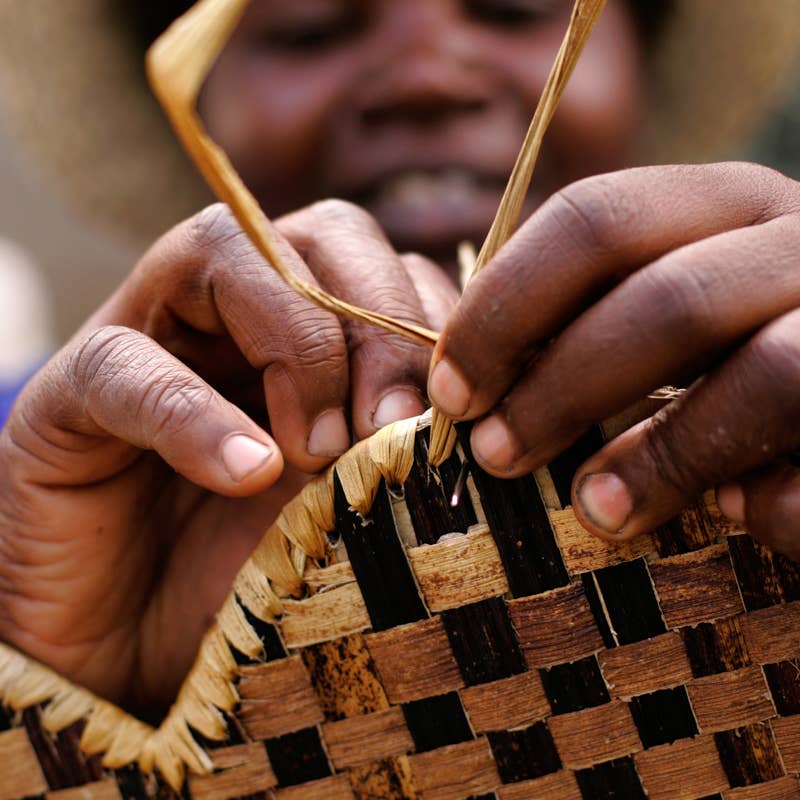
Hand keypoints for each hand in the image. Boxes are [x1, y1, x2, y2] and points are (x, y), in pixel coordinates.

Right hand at [0, 200, 455, 715]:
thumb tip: (482, 413)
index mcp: (312, 327)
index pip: (389, 267)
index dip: (434, 322)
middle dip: (378, 325)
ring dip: (298, 347)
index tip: (459, 414)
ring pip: (225, 252)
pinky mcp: (70, 392)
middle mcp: (234, 308)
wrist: (133, 646)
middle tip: (394, 426)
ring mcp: (148, 332)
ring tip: (318, 454)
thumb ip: (404, 443)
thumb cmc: (255, 569)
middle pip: (323, 237)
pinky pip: (128, 366)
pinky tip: (247, 473)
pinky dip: (197, 415)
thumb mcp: (353, 500)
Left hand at [428, 163, 799, 556]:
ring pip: (771, 374)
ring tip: (596, 513)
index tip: (451, 388)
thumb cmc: (740, 346)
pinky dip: (780, 504)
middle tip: (494, 455)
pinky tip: (740, 517)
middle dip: (562, 386)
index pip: (594, 220)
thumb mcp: (666, 309)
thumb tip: (481, 382)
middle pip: (667, 298)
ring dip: (665, 455)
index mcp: (727, 207)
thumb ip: (594, 323)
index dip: (505, 306)